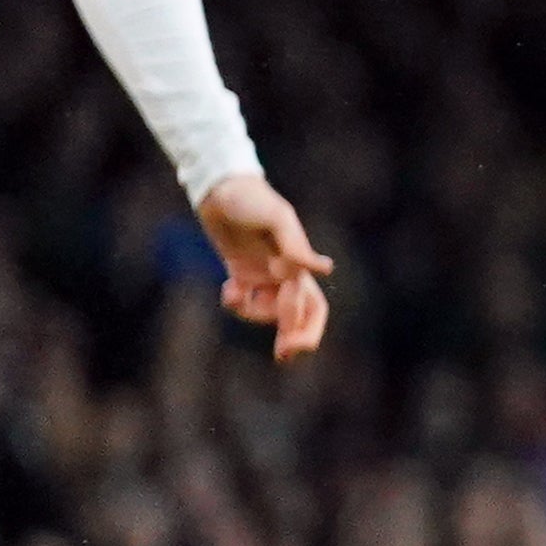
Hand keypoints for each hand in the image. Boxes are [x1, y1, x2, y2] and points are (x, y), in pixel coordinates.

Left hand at [195, 175, 334, 361]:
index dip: (304, 327)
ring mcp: (264, 274)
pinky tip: (228, 289)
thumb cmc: (251, 199)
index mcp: (298, 264)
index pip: (311, 305)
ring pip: (269, 310)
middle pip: (301, 314)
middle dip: (295, 337)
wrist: (219, 188)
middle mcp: (285, 272)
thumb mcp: (276, 218)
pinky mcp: (242, 272)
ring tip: (232, 296)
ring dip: (253, 314)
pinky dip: (237, 302)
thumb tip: (325, 270)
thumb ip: (296, 246)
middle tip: (284, 357)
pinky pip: (245, 299)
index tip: (290, 346)